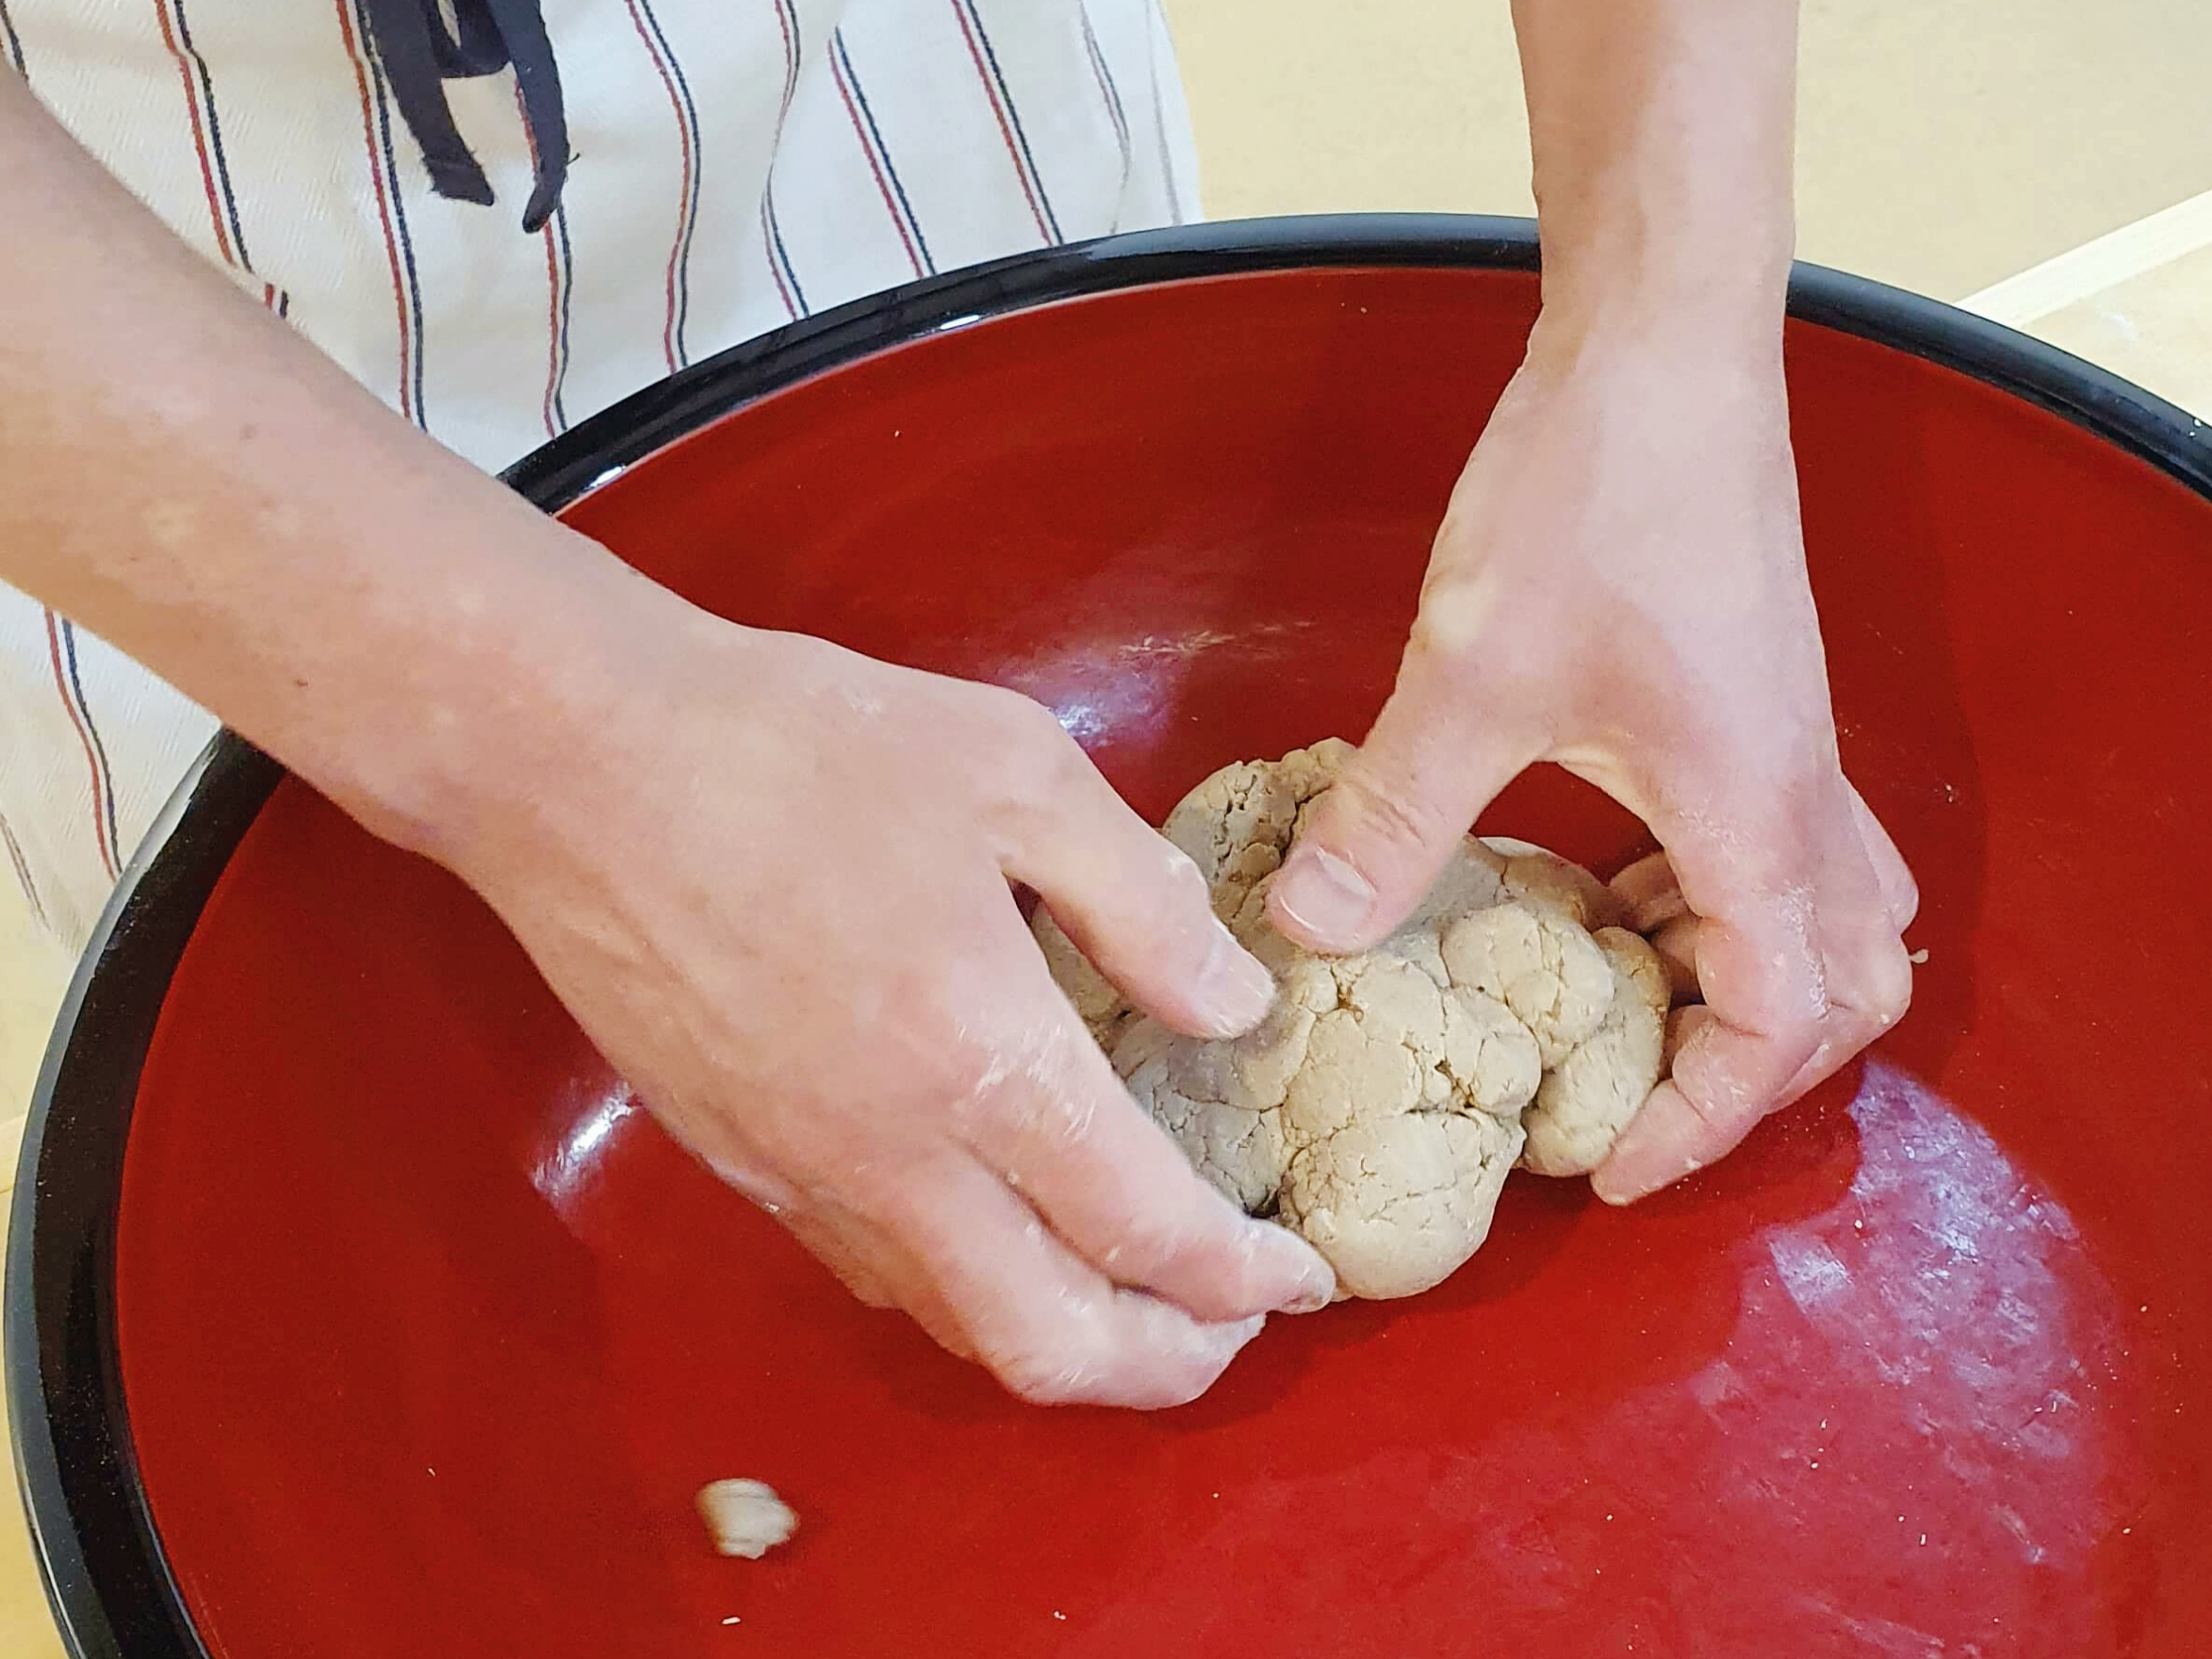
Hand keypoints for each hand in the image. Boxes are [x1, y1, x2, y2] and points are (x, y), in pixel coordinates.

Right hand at [450, 607, 1333, 1407]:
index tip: (1302, 1272)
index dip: (1244, 1279)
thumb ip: (1142, 903)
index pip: (1143, 1233)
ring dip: (1067, 1339)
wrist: (574, 760)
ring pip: (954, 1328)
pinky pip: (875, 1271)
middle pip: (1050, 1347)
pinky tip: (1000, 1218)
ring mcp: (799, 1174)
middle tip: (1235, 1323)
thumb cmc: (800, 744)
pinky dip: (967, 1284)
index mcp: (978, 1058)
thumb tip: (1233, 1005)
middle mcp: (889, 1156)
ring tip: (1135, 1285)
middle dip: (1166, 1364)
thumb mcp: (1016, 770)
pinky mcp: (735, 1161)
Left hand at [1267, 317, 1916, 1201]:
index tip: (1609, 1167)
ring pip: (1830, 913)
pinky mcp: (1756, 695)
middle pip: (1849, 987)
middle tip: (1635, 1092)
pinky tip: (1608, 873)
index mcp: (1754, 818)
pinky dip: (1717, 895)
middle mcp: (1799, 794)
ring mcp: (1788, 742)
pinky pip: (1780, 840)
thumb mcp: (1470, 677)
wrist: (1664, 347)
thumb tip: (1305, 929)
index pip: (1777, 1025)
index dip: (1703, 1120)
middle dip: (1756, 1067)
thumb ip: (1393, 816)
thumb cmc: (1596, 497)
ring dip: (1742, 977)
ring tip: (1610, 995)